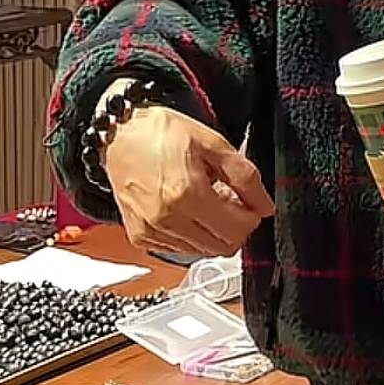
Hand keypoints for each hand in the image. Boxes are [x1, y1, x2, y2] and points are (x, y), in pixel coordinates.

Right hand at [103, 106, 274, 255]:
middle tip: (228, 200)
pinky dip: (190, 235)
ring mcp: (151, 230)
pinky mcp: (140, 236)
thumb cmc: (161, 132)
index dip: (251, 216)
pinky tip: (186, 209)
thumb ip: (244, 176)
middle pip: (222, 248)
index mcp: (187, 193)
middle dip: (234, 227)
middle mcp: (167, 218)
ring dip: (212, 232)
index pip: (237, 230)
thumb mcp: (212, 142)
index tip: (248, 201)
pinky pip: (179, 249)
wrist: (118, 134)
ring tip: (205, 201)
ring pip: (202, 252)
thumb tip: (265, 206)